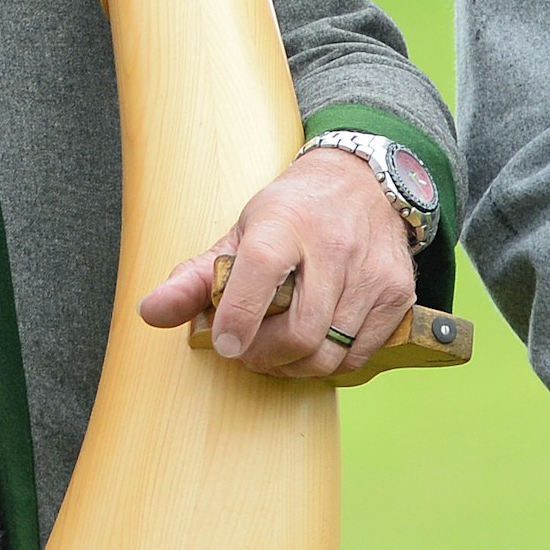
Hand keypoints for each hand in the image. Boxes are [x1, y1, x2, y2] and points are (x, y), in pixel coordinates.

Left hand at [136, 145, 417, 378]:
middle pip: (301, 331)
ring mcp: (372, 272)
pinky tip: (315, 345)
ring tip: (279, 351)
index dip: (239, 316)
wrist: (362, 183)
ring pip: (331, 353)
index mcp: (285, 223)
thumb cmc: (292, 213)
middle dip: (266, 356)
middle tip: (248, 352)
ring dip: (296, 366)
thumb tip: (149, 314)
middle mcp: (334, 246)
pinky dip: (332, 363)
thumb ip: (194, 278)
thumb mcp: (239, 233)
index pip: (261, 270)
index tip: (225, 344)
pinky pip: (360, 356)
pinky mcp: (399, 293)